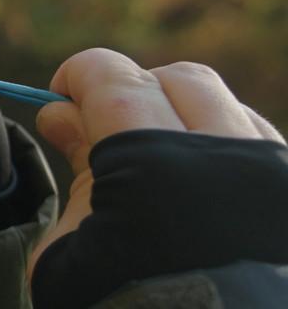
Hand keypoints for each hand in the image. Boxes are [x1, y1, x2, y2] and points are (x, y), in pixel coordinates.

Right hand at [29, 48, 284, 278]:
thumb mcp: (71, 251)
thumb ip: (74, 169)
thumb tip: (62, 117)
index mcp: (154, 166)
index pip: (111, 76)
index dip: (78, 77)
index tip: (61, 100)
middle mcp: (226, 158)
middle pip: (175, 80)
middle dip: (132, 91)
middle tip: (104, 132)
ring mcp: (273, 179)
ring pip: (225, 107)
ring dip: (178, 116)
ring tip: (153, 162)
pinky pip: (258, 144)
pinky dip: (219, 146)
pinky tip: (197, 185)